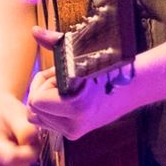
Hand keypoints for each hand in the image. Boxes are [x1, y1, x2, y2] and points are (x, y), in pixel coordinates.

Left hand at [24, 26, 132, 140]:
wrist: (131, 87)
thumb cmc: (107, 66)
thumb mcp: (81, 52)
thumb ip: (54, 43)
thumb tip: (34, 31)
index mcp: (77, 105)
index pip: (36, 101)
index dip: (43, 83)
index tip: (59, 74)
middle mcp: (75, 123)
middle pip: (33, 110)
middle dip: (42, 92)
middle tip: (61, 80)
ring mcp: (75, 131)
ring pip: (38, 118)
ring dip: (46, 102)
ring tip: (64, 90)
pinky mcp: (75, 134)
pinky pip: (48, 122)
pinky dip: (51, 109)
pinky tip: (67, 99)